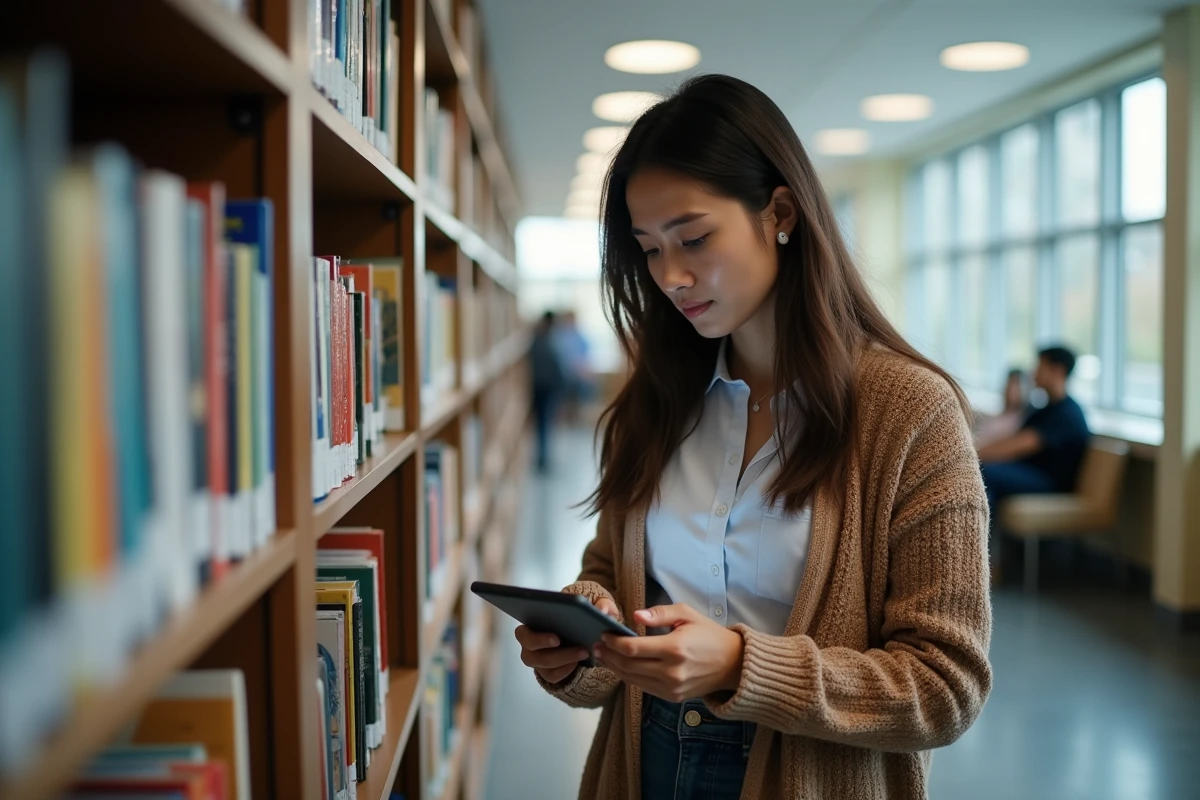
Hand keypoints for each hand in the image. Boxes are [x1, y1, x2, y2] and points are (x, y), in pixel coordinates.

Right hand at [515, 596, 620, 684]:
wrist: (579, 631)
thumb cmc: (580, 614)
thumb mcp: (592, 605)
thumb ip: (600, 604)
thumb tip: (604, 612)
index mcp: (529, 625)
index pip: (522, 633)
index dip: (538, 637)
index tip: (557, 638)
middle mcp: (528, 644)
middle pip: (532, 653)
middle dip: (556, 652)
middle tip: (579, 649)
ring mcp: (536, 659)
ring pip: (544, 665)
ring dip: (565, 660)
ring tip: (584, 652)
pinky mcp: (545, 671)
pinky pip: (552, 676)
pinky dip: (565, 670)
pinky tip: (577, 662)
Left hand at [594, 604, 743, 702]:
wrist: (733, 664)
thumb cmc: (709, 634)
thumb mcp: (687, 614)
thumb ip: (659, 613)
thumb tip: (635, 615)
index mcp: (675, 648)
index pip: (633, 648)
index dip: (613, 642)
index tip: (603, 634)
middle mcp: (672, 672)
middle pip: (628, 665)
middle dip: (609, 655)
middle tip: (596, 645)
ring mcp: (672, 687)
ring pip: (632, 679)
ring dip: (615, 668)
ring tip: (603, 656)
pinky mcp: (672, 697)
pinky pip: (643, 687)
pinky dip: (629, 677)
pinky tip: (621, 667)